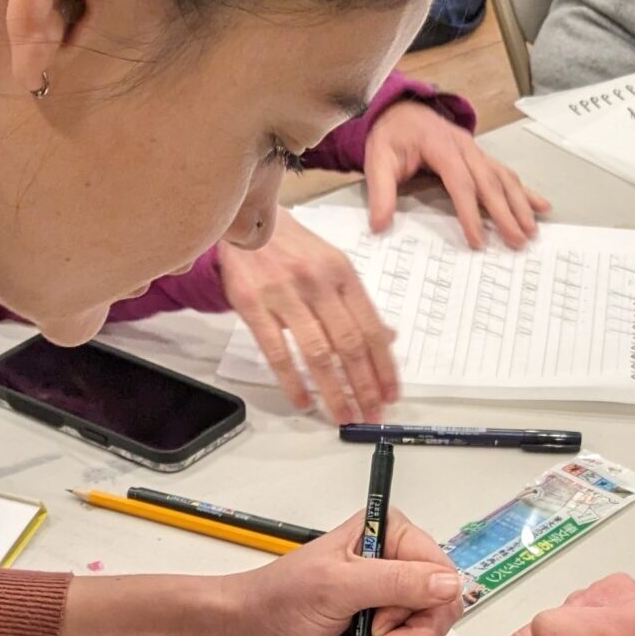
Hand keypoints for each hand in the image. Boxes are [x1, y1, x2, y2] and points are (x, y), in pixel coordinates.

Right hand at [218, 207, 398, 423]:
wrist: (244, 218)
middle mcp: (318, 283)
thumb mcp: (333, 265)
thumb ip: (357, 304)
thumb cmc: (294, 248)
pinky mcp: (251, 302)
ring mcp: (284, 293)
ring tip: (343, 416)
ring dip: (334, 391)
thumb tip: (388, 339)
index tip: (390, 396)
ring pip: (317, 353)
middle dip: (364, 386)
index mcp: (344, 274)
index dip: (384, 367)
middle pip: (349, 345)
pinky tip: (304, 402)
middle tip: (371, 416)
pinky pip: (276, 351)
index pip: (371, 329)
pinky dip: (292, 381)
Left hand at [228, 507, 463, 635]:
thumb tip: (449, 583)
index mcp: (390, 537)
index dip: (424, 605)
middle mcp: (395, 568)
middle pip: (437, 612)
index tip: (386, 621)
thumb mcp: (339, 584)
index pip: (441, 573)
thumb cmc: (277, 601)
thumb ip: (397, 583)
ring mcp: (387, 606)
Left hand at [364, 100, 550, 248]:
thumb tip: (380, 225)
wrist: (402, 109)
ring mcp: (477, 151)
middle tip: (516, 240)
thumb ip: (380, 192)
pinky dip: (525, 191)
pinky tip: (542, 205)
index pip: (460, 182)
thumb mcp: (377, 160)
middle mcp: (465, 146)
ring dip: (520, 205)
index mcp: (440, 145)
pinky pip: (507, 174)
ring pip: (504, 178)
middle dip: (505, 213)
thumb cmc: (392, 136)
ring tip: (531, 230)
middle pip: (490, 182)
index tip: (477, 240)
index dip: (470, 213)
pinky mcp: (482, 157)